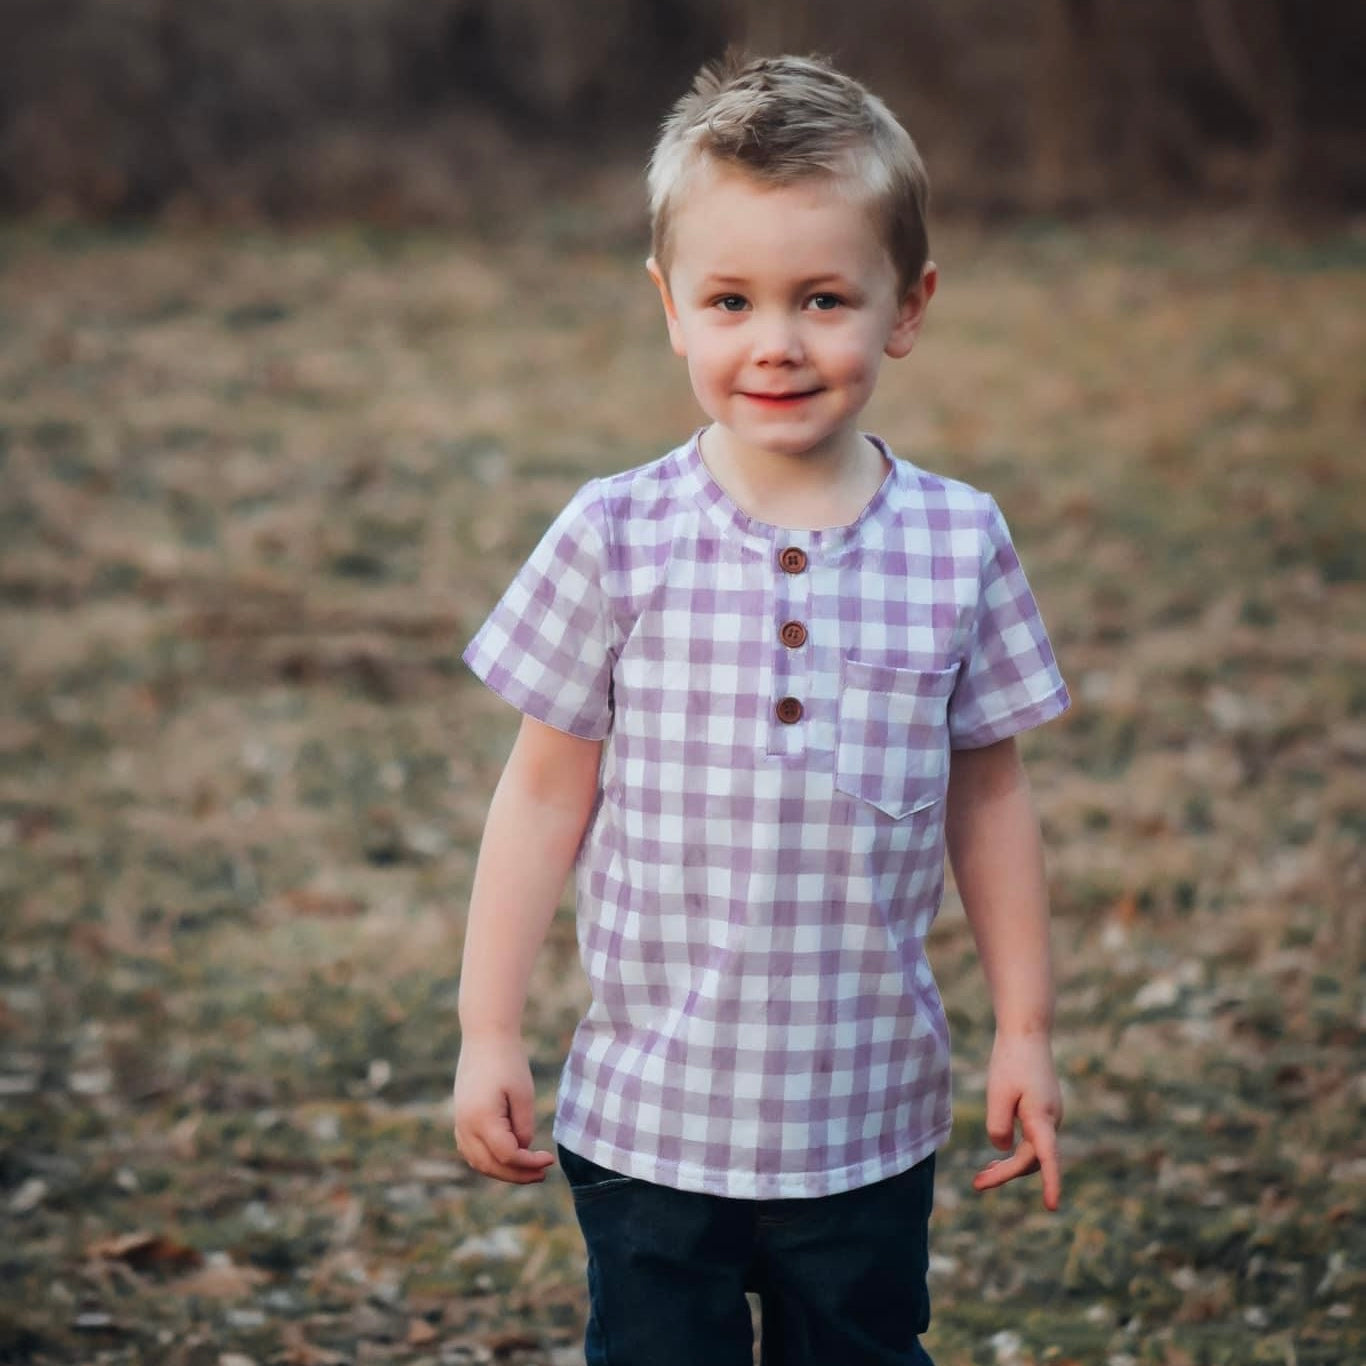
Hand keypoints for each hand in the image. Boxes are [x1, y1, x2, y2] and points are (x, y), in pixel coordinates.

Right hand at [452, 1034, 554, 1183]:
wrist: (485, 1037)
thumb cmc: (508, 1061)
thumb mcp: (523, 1094)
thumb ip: (523, 1127)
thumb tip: (521, 1150)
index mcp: (481, 1119)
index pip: (507, 1156)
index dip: (530, 1164)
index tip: (550, 1159)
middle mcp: (465, 1126)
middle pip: (490, 1165)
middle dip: (517, 1175)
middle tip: (542, 1174)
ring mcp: (459, 1123)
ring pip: (478, 1162)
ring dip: (502, 1171)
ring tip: (528, 1171)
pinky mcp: (460, 1119)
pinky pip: (471, 1151)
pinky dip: (489, 1160)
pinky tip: (508, 1159)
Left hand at [971, 1030, 1062, 1209]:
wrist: (1026, 1032)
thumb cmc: (1011, 1061)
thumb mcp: (997, 1093)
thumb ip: (999, 1126)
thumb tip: (1004, 1149)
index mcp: (1042, 1117)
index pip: (1048, 1158)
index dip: (1051, 1183)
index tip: (1052, 1207)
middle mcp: (1051, 1120)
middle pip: (1032, 1159)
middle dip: (1006, 1174)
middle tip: (977, 1184)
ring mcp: (1049, 1115)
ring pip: (1032, 1150)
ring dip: (1010, 1165)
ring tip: (983, 1177)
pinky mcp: (1043, 1110)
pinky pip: (1032, 1139)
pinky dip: (1015, 1151)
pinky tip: (998, 1155)